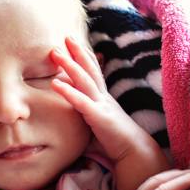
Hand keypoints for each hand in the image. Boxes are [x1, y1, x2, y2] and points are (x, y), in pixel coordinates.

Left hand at [50, 36, 143, 160]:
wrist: (134, 152)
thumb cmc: (114, 142)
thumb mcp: (95, 126)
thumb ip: (84, 119)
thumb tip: (68, 123)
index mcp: (102, 99)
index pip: (94, 73)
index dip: (85, 57)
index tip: (75, 44)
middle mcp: (102, 97)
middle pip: (89, 69)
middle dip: (77, 52)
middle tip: (65, 37)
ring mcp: (101, 105)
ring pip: (84, 80)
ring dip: (69, 64)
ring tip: (55, 52)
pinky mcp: (98, 116)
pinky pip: (80, 101)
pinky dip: (67, 91)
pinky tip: (55, 83)